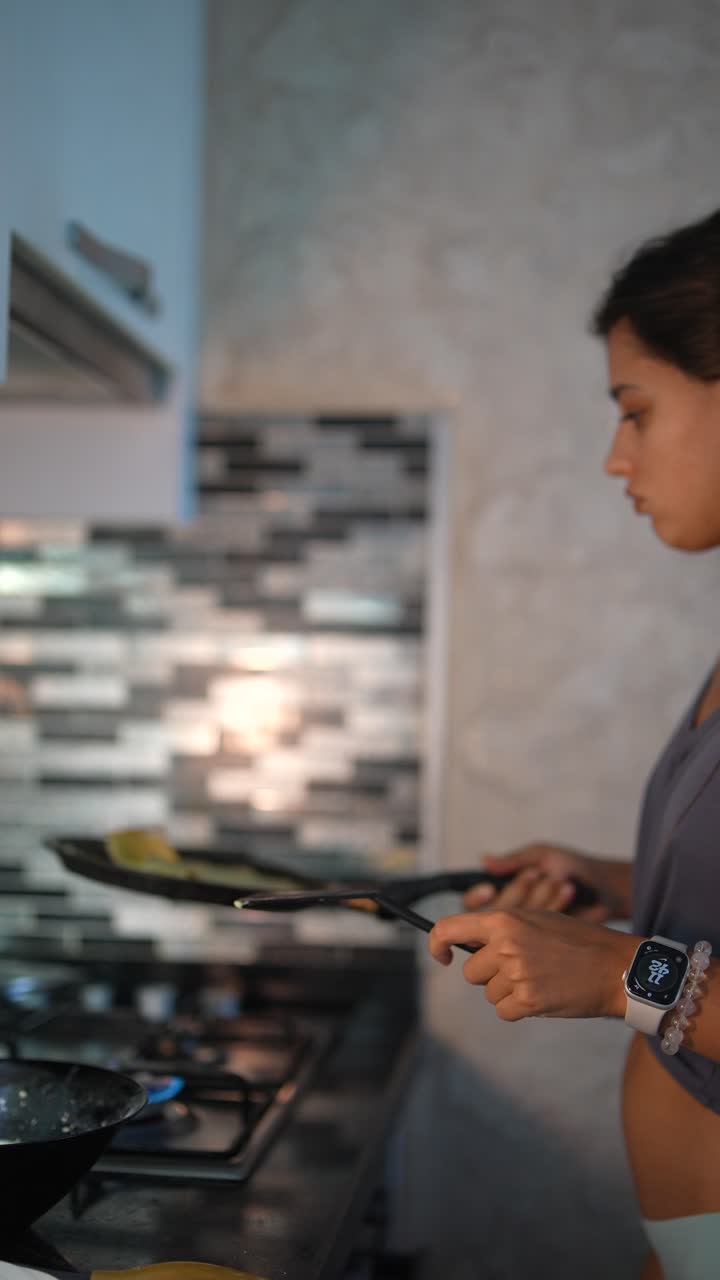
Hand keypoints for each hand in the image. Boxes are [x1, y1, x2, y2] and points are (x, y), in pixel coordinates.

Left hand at [428, 906, 637, 1021]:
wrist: (613, 966)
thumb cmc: (576, 939)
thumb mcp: (535, 918)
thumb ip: (500, 928)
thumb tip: (465, 942)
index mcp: (504, 920)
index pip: (448, 928)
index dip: (437, 944)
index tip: (443, 957)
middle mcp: (505, 945)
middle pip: (471, 972)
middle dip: (490, 974)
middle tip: (522, 968)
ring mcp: (516, 974)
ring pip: (489, 993)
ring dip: (508, 992)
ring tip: (539, 978)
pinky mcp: (528, 1001)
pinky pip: (503, 1011)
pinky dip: (518, 1009)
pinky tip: (541, 995)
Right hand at [463, 841, 614, 923]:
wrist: (606, 887)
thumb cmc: (573, 866)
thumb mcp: (542, 855)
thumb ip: (514, 860)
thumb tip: (484, 860)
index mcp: (503, 897)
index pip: (473, 905)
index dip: (477, 899)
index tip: (490, 889)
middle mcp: (511, 920)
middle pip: (495, 915)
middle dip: (518, 891)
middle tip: (537, 874)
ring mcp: (529, 936)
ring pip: (517, 925)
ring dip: (540, 896)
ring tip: (560, 880)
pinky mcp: (547, 946)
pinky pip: (541, 931)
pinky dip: (556, 905)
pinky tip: (568, 891)